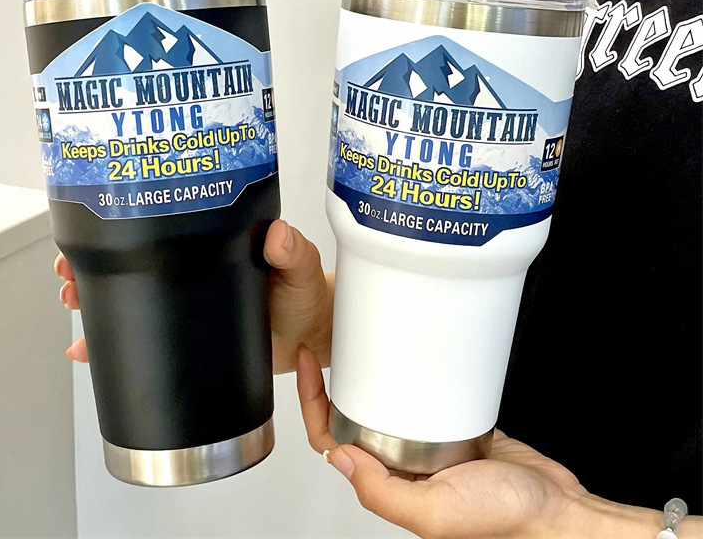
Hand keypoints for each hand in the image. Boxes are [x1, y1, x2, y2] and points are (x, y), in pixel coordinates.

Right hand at [54, 219, 333, 372]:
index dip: (123, 228)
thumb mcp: (300, 265)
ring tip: (72, 303)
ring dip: (95, 301)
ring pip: (131, 299)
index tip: (94, 229)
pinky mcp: (189, 337)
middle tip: (69, 273)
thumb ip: (292, 250)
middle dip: (92, 265)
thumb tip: (278, 235)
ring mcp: (188, 305)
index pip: (159, 231)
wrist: (311, 335)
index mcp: (213, 245)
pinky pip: (147, 340)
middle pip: (132, 262)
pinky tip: (88, 350)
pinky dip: (115, 344)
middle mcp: (192, 272)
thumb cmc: (305, 293)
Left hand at [296, 346, 684, 538]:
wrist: (552, 508)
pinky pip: (418, 402)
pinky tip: (406, 362)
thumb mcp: (434, 511)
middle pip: (350, 419)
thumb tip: (336, 458)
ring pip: (382, 408)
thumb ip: (382, 492)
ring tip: (357, 345)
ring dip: (367, 380)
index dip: (313, 401)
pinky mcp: (451, 431)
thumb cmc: (503, 518)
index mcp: (387, 484)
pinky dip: (405, 382)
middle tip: (328, 345)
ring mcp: (424, 448)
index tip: (311, 364)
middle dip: (333, 384)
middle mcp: (400, 467)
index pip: (330, 439)